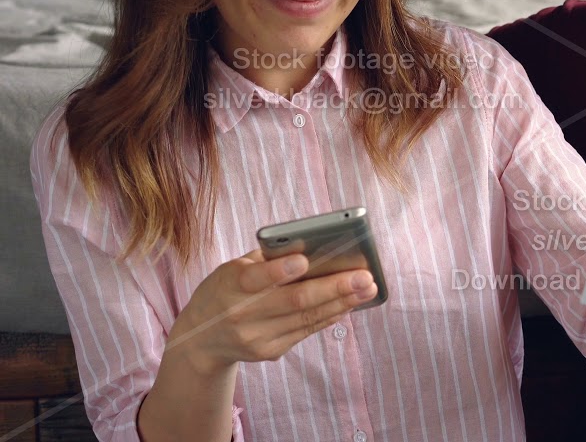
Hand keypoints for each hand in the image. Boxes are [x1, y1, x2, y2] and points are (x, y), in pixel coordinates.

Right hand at [168, 249, 378, 373]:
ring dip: (343, 302)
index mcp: (229, 285)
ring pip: (307, 318)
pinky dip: (330, 315)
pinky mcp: (269, 352)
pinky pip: (306, 331)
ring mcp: (256, 338)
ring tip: (368, 289)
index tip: (305, 261)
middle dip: (334, 288)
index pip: (255, 278)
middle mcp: (242, 315)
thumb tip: (315, 249)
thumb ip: (267, 260)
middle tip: (365, 277)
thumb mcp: (232, 269)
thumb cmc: (224, 291)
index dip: (279, 271)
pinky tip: (349, 304)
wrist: (200, 340)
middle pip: (294, 301)